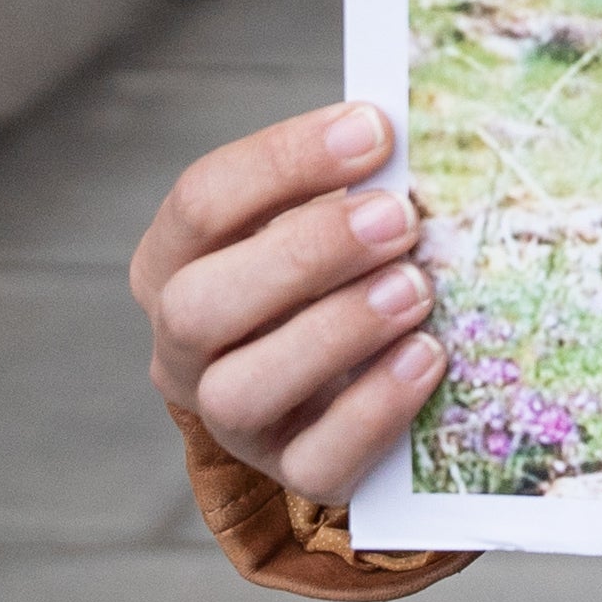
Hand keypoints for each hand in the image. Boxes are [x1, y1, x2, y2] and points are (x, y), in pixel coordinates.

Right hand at [131, 102, 437, 502]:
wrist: (345, 377)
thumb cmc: (333, 269)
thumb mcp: (322, 218)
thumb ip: (349, 184)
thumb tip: (411, 135)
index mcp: (174, 261)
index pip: (202, 201)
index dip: (285, 160)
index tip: (375, 129)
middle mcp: (182, 346)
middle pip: (200, 305)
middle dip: (304, 254)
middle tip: (397, 218)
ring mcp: (229, 418)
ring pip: (242, 391)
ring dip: (335, 332)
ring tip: (415, 288)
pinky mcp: (289, 472)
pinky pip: (315, 462)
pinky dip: (375, 407)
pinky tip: (426, 356)